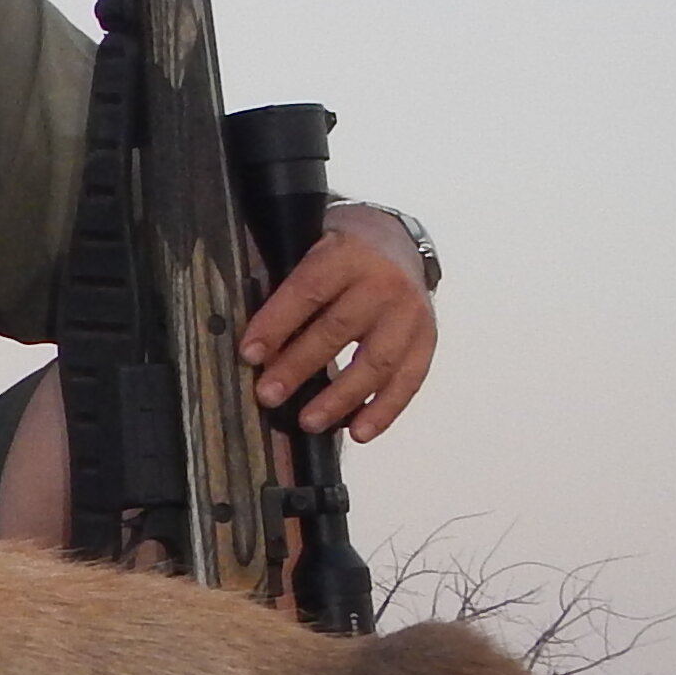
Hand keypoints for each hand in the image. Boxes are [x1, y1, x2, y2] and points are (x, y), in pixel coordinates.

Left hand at [238, 207, 434, 440]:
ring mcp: (410, 313)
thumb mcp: (313, 250)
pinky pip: (408, 380)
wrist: (398, 243)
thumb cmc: (345, 253)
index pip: (307, 291)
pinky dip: (383, 410)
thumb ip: (290, 290)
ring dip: (340, 398)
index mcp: (347, 254)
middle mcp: (383, 283)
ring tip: (309, 422)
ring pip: (375, 362)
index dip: (276, 324)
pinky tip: (358, 432)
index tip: (249, 355)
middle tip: (268, 395)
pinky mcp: (426, 339)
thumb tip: (258, 346)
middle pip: (337, 330)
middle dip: (298, 367)